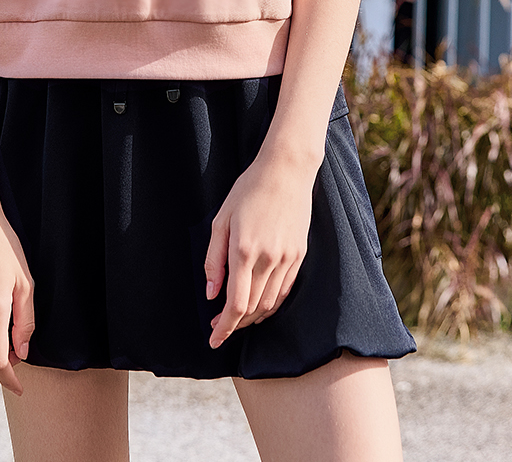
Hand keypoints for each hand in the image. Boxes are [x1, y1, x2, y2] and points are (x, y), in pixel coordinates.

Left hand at [203, 150, 317, 348]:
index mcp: (244, 251)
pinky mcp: (299, 255)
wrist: (286, 171)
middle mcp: (268, 259)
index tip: (213, 339)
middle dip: (234, 324)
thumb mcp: (221, 219)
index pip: (235, 305)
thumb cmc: (248, 190)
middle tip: (219, 327)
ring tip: (237, 318)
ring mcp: (287, 259)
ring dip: (252, 318)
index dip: (224, 327)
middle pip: (252, 309)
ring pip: (269, 304)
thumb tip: (211, 293)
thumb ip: (214, 259)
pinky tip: (259, 306)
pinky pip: (284, 291)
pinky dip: (271, 304)